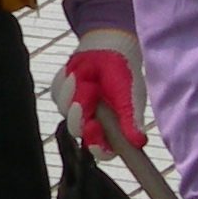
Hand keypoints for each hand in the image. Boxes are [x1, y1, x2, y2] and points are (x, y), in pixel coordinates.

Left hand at [47, 28, 145, 150]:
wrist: (110, 47)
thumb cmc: (125, 73)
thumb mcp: (131, 97)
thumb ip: (132, 120)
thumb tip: (140, 142)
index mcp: (112, 129)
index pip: (103, 151)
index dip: (96, 146)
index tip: (93, 133)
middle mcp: (93, 122)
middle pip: (78, 131)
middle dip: (79, 115)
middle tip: (85, 96)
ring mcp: (76, 110)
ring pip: (65, 111)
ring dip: (74, 93)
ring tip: (87, 77)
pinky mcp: (63, 95)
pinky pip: (57, 94)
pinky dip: (65, 82)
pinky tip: (77, 71)